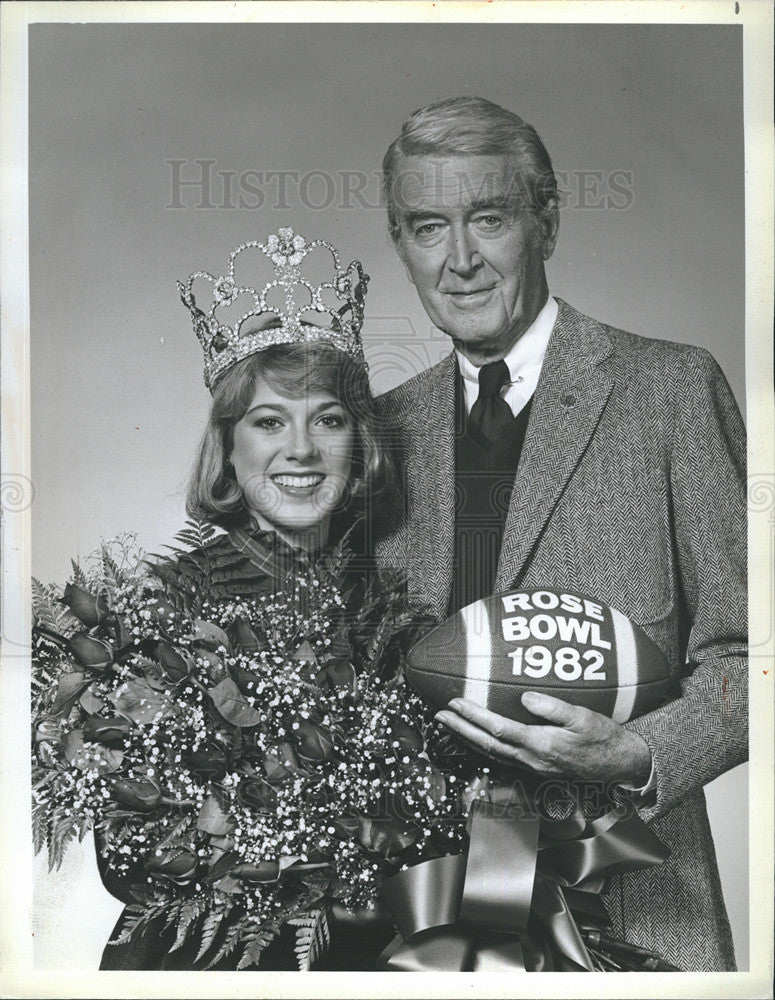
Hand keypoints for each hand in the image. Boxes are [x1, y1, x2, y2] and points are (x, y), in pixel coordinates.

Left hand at [435, 692, 651, 784]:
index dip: (474, 716)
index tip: (455, 702)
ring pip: (491, 753)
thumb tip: (525, 697)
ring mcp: (533, 767)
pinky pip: (501, 758)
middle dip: (460, 729)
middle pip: (487, 745)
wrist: (621, 767)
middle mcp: (532, 760)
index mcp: (542, 745)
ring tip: (448, 724)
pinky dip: (483, 747)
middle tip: (438, 714)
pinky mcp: (536, 768)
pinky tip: (475, 738)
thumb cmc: (605, 739)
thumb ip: (553, 708)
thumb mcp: (584, 717)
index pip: (499, 729)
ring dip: (466, 738)